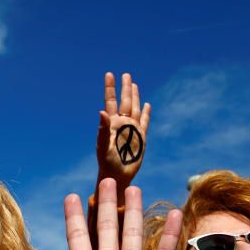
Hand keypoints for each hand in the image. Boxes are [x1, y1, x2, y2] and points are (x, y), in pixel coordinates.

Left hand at [37, 178, 180, 249]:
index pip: (79, 237)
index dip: (75, 216)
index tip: (72, 196)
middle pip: (108, 228)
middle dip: (107, 204)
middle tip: (108, 179)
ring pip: (133, 235)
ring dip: (133, 212)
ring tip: (133, 188)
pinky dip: (170, 234)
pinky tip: (175, 213)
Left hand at [96, 72, 150, 191]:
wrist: (118, 175)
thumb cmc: (107, 162)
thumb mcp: (103, 146)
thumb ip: (102, 129)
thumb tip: (101, 112)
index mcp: (112, 123)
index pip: (110, 101)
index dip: (110, 88)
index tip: (109, 74)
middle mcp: (122, 124)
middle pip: (125, 101)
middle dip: (125, 88)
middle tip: (126, 74)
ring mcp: (132, 130)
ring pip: (136, 109)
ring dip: (136, 97)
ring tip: (134, 84)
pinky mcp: (141, 138)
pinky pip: (145, 122)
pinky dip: (147, 113)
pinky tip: (148, 105)